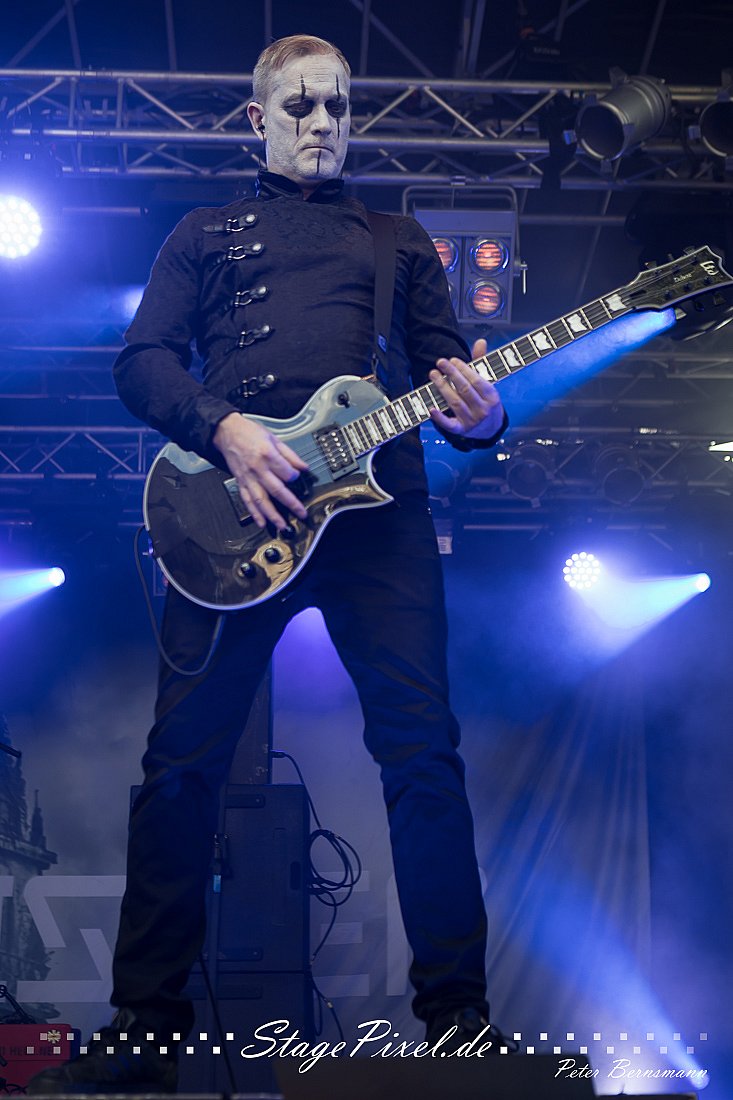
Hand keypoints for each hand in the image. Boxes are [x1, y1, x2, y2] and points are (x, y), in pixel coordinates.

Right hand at [213, 413, 308, 528]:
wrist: (227, 431)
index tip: (298, 477)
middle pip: (276, 490)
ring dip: (272, 515)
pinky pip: (247, 500)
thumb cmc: (249, 433)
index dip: (295, 477)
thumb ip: (290, 455)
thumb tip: (303, 467)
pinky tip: (261, 523)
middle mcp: (257, 468)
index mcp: (267, 455)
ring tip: (282, 526)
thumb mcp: (273, 438)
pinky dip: (254, 513)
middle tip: (301, 513)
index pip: (287, 472)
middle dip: (291, 504)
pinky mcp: (241, 482)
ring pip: (261, 500)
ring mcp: (248, 477)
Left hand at [428, 338, 504, 439]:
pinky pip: (449, 425)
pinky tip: (431, 408)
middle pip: (464, 390)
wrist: (491, 429)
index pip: (476, 380)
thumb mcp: (488, 383)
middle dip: (451, 374)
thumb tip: (480, 341)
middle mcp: (483, 409)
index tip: (453, 360)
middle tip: (440, 362)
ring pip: (455, 403)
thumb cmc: (487, 401)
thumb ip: (482, 363)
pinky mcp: (461, 430)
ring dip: (442, 388)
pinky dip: (440, 418)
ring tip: (433, 374)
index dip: (464, 369)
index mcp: (492, 397)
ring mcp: (472, 421)